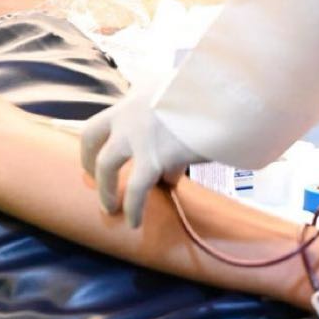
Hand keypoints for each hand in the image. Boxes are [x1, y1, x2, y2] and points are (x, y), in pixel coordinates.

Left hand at [80, 82, 203, 227]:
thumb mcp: (181, 104)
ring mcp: (138, 135)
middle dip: (88, 162)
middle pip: (90, 139)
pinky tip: (133, 221)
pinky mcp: (157, 156)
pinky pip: (137, 188)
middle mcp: (128, 114)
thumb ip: (169, 135)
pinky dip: (134, 207)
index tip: (94, 157)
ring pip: (106, 165)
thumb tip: (169, 174)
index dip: (93, 143)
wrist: (230, 96)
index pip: (99, 121)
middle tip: (92, 178)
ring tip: (109, 208)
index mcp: (133, 99)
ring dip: (105, 189)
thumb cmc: (212, 99)